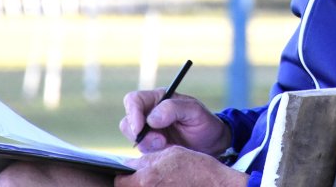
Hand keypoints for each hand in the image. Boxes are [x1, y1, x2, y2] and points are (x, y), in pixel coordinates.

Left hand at [114, 146, 247, 186]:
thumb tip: (130, 163)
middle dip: (133, 183)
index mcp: (145, 179)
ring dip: (145, 186)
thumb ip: (146, 159)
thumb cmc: (195, 167)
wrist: (216, 185)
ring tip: (159, 181)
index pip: (120, 180)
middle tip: (146, 177)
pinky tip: (166, 185)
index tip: (129, 172)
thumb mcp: (170, 153)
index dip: (123, 175)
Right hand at [119, 89, 230, 155]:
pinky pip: (142, 151)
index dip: (133, 113)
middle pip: (128, 122)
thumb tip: (151, 118)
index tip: (140, 128)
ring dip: (149, 145)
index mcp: (158, 98)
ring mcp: (148, 131)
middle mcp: (149, 113)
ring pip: (133, 139)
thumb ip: (173, 109)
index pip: (133, 100)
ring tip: (168, 145)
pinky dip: (153, 153)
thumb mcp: (195, 111)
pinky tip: (168, 150)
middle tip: (161, 141)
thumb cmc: (204, 123)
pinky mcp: (151, 146)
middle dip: (141, 134)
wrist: (211, 144)